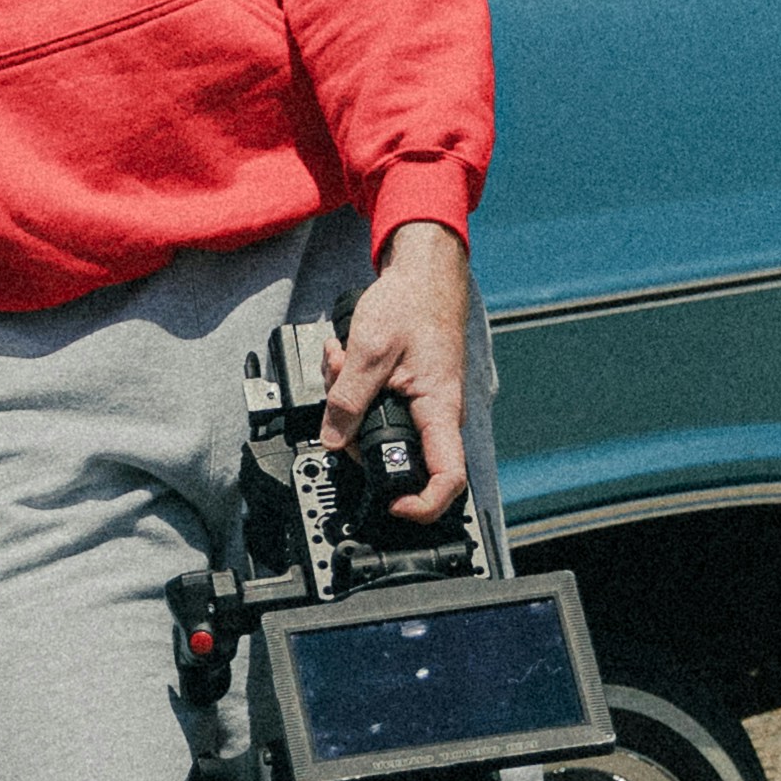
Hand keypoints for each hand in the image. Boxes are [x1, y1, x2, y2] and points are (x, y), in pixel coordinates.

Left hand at [320, 224, 478, 519]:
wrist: (424, 273)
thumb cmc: (412, 302)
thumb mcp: (370, 350)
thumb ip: (348, 399)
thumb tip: (332, 441)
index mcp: (440, 410)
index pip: (448, 479)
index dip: (423, 505)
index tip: (393, 507)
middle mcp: (437, 414)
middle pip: (396, 455)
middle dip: (355, 434)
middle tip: (338, 398)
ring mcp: (422, 405)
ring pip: (379, 429)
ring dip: (349, 403)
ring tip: (340, 363)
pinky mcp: (408, 393)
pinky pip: (377, 406)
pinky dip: (354, 387)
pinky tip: (345, 359)